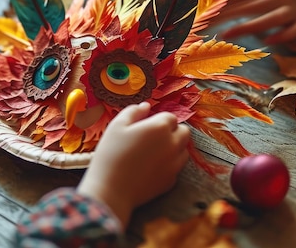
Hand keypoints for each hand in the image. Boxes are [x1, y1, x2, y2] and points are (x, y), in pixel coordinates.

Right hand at [77, 102, 190, 227]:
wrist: (111, 189)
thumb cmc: (111, 154)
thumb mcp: (117, 125)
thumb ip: (134, 111)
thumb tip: (146, 106)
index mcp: (160, 127)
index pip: (171, 117)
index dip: (159, 119)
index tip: (146, 126)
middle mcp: (173, 144)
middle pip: (184, 132)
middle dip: (172, 131)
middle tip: (153, 137)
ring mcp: (174, 164)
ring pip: (183, 150)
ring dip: (174, 148)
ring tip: (153, 152)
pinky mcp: (172, 180)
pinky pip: (176, 167)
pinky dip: (169, 165)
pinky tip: (151, 167)